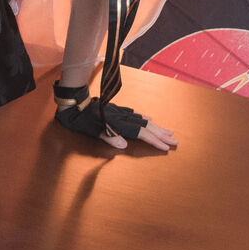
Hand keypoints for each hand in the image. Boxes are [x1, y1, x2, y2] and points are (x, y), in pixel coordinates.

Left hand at [54, 88, 178, 152]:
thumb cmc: (80, 119)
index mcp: (118, 123)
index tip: (166, 147)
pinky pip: (135, 115)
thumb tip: (124, 145)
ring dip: (156, 127)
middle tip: (175, 140)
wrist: (73, 102)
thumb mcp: (91, 130)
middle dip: (161, 134)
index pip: (141, 133)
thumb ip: (108, 137)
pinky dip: (144, 119)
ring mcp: (120, 112)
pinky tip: (149, 120)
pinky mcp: (117, 110)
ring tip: (168, 132)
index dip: (154, 141)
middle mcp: (122, 117)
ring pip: (143, 120)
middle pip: (146, 126)